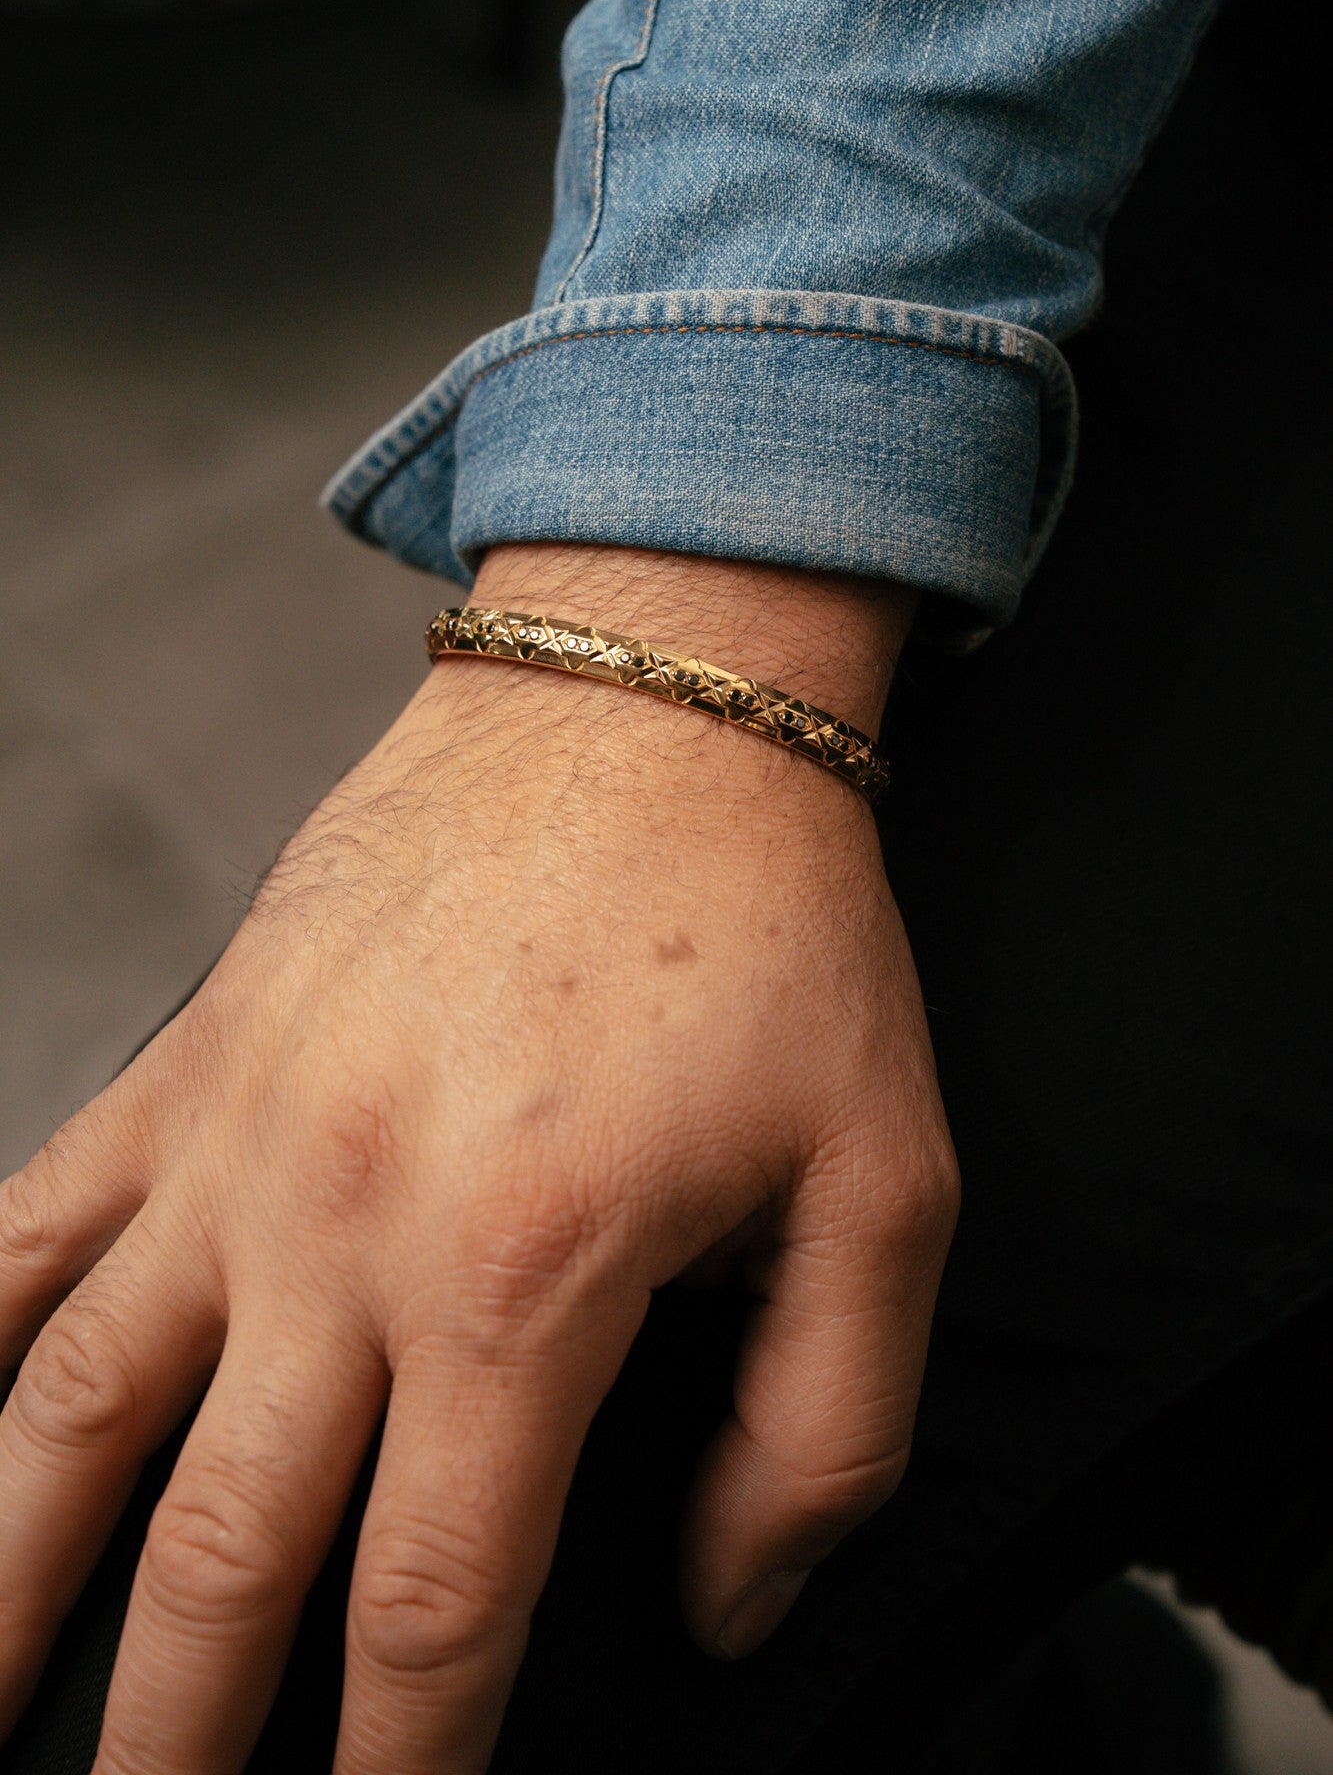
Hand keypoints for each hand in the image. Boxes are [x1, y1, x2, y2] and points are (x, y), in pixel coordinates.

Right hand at [0, 543, 958, 1773]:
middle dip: (177, 1746)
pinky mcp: (190, 1060)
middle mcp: (343, 1225)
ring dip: (3, 1591)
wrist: (644, 709)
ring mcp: (237, 1138)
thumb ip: (823, 1432)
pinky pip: (29, 1228)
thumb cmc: (774, 938)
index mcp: (525, 1278)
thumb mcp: (885, 1185)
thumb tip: (716, 1610)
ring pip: (64, 1421)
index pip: (430, 1613)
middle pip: (220, 1563)